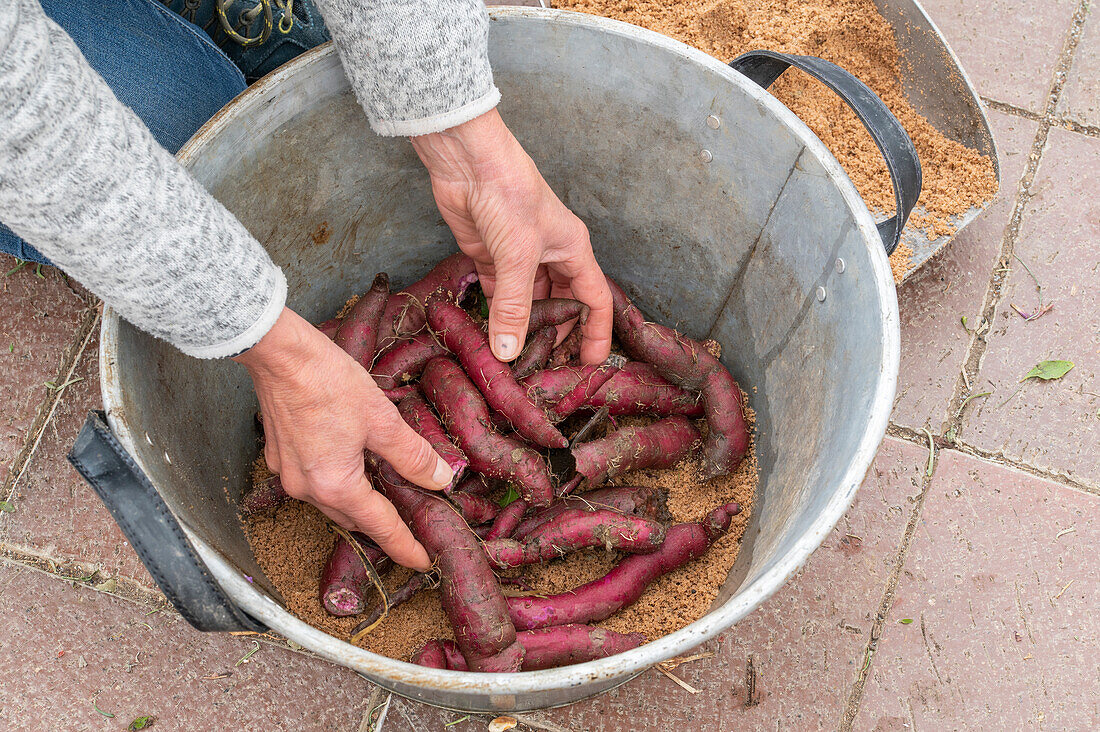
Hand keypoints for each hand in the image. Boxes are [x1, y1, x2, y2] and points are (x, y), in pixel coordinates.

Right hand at [233, 308, 452, 570]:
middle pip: (353, 518)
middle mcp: (306, 489)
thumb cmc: (327, 382)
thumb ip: (413, 455)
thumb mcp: (382, 420)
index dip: (406, 546)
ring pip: (332, 500)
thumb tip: (440, 479)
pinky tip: (353, 462)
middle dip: (382, 524)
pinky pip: (314, 480)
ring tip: (387, 491)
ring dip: (359, 500)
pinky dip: (337, 479)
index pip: (380, 527)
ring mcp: (287, 473)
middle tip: (413, 523)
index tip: (424, 561)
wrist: (278, 353)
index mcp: (335, 486)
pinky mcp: (278, 454)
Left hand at [410, 109, 612, 363]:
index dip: (595, 333)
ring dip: (522, 330)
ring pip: (527, 304)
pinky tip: (489, 337)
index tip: (589, 365)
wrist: (467, 162)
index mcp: (573, 250)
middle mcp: (550, 256)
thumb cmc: (508, 194)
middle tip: (545, 370)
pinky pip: (497, 297)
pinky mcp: (489, 258)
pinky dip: (494, 317)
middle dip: (556, 336)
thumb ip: (513, 308)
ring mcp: (518, 258)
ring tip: (515, 361)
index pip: (595, 300)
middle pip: (561, 306)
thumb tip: (509, 352)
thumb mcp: (517, 256)